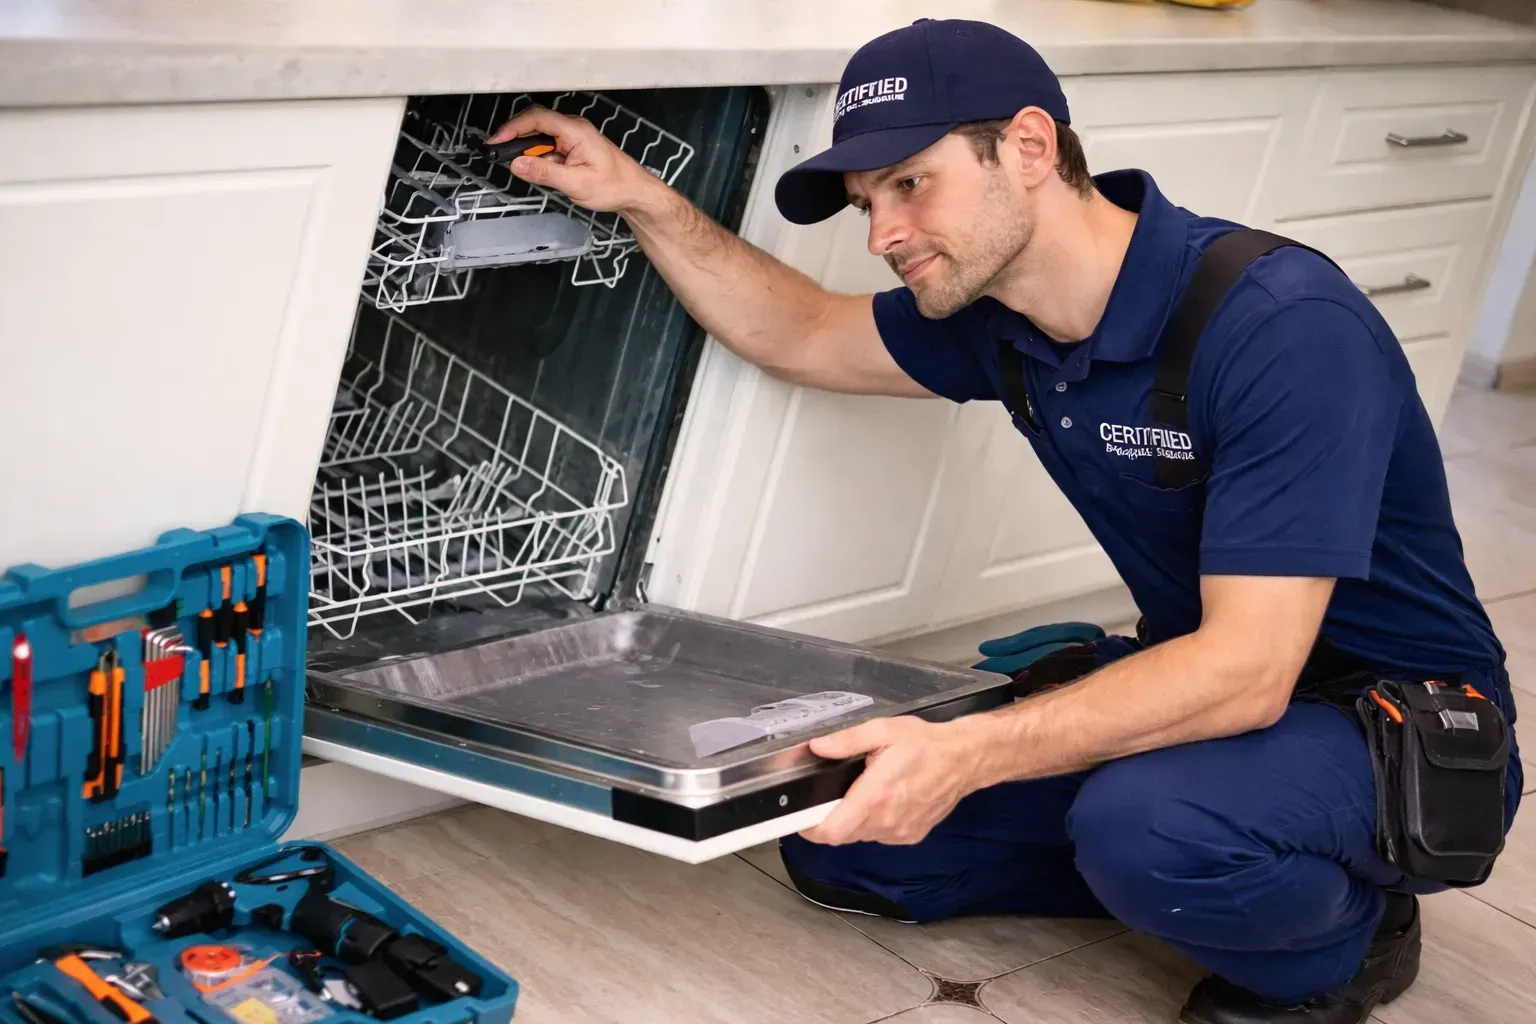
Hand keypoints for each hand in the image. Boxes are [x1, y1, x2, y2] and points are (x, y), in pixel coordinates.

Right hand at [486, 105, 665, 213]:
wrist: (634, 192)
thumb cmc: (615, 186)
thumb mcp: (576, 183)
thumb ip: (544, 172)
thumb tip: (518, 164)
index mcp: (575, 130)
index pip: (536, 118)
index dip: (513, 127)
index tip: (498, 141)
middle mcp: (574, 128)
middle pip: (536, 123)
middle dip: (516, 137)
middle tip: (502, 154)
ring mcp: (573, 137)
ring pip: (541, 135)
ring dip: (529, 149)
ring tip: (521, 166)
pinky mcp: (573, 147)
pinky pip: (549, 146)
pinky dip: (539, 157)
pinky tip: (539, 170)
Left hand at [798, 717, 976, 846]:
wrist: (963, 759)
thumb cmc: (925, 744)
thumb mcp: (882, 731)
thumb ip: (846, 741)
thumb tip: (818, 747)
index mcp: (876, 796)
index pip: (831, 830)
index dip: (809, 828)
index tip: (800, 817)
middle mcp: (887, 820)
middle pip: (842, 834)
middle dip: (831, 818)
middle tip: (833, 794)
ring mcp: (899, 832)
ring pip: (860, 835)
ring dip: (854, 820)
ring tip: (865, 792)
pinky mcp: (910, 836)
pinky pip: (879, 835)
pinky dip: (874, 822)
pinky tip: (884, 800)